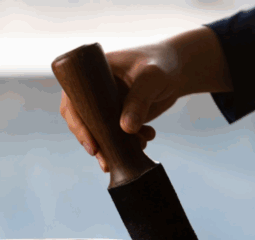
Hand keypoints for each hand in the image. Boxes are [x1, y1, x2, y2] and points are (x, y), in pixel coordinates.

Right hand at [61, 27, 232, 171]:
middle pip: (83, 122)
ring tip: (137, 148)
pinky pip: (116, 136)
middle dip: (95, 143)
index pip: (73, 101)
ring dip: (113, 146)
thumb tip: (125, 129)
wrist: (181, 69)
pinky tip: (145, 141)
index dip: (77, 124)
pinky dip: (128, 144)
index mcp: (92, 74)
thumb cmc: (164, 63)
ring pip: (100, 132)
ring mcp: (107, 105)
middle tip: (106, 161)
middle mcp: (95, 91)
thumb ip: (140, 100)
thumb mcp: (152, 77)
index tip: (92, 144)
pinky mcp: (119, 116)